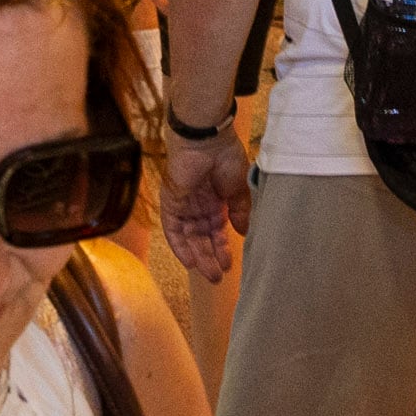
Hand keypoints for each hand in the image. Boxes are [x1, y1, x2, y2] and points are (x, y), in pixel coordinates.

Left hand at [160, 133, 252, 284]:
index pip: (216, 230)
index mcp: (214, 199)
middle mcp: (198, 204)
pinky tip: (191, 262)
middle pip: (202, 237)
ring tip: (210, 275)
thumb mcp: (239, 187)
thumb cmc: (225, 156)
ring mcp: (184, 203)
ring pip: (189, 237)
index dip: (222, 247)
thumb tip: (243, 232)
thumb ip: (240, 210)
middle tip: (217, 277)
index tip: (229, 264)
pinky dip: (180, 246)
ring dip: (199, 256)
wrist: (206, 138)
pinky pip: (173, 229)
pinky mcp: (171, 202)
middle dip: (210, 257)